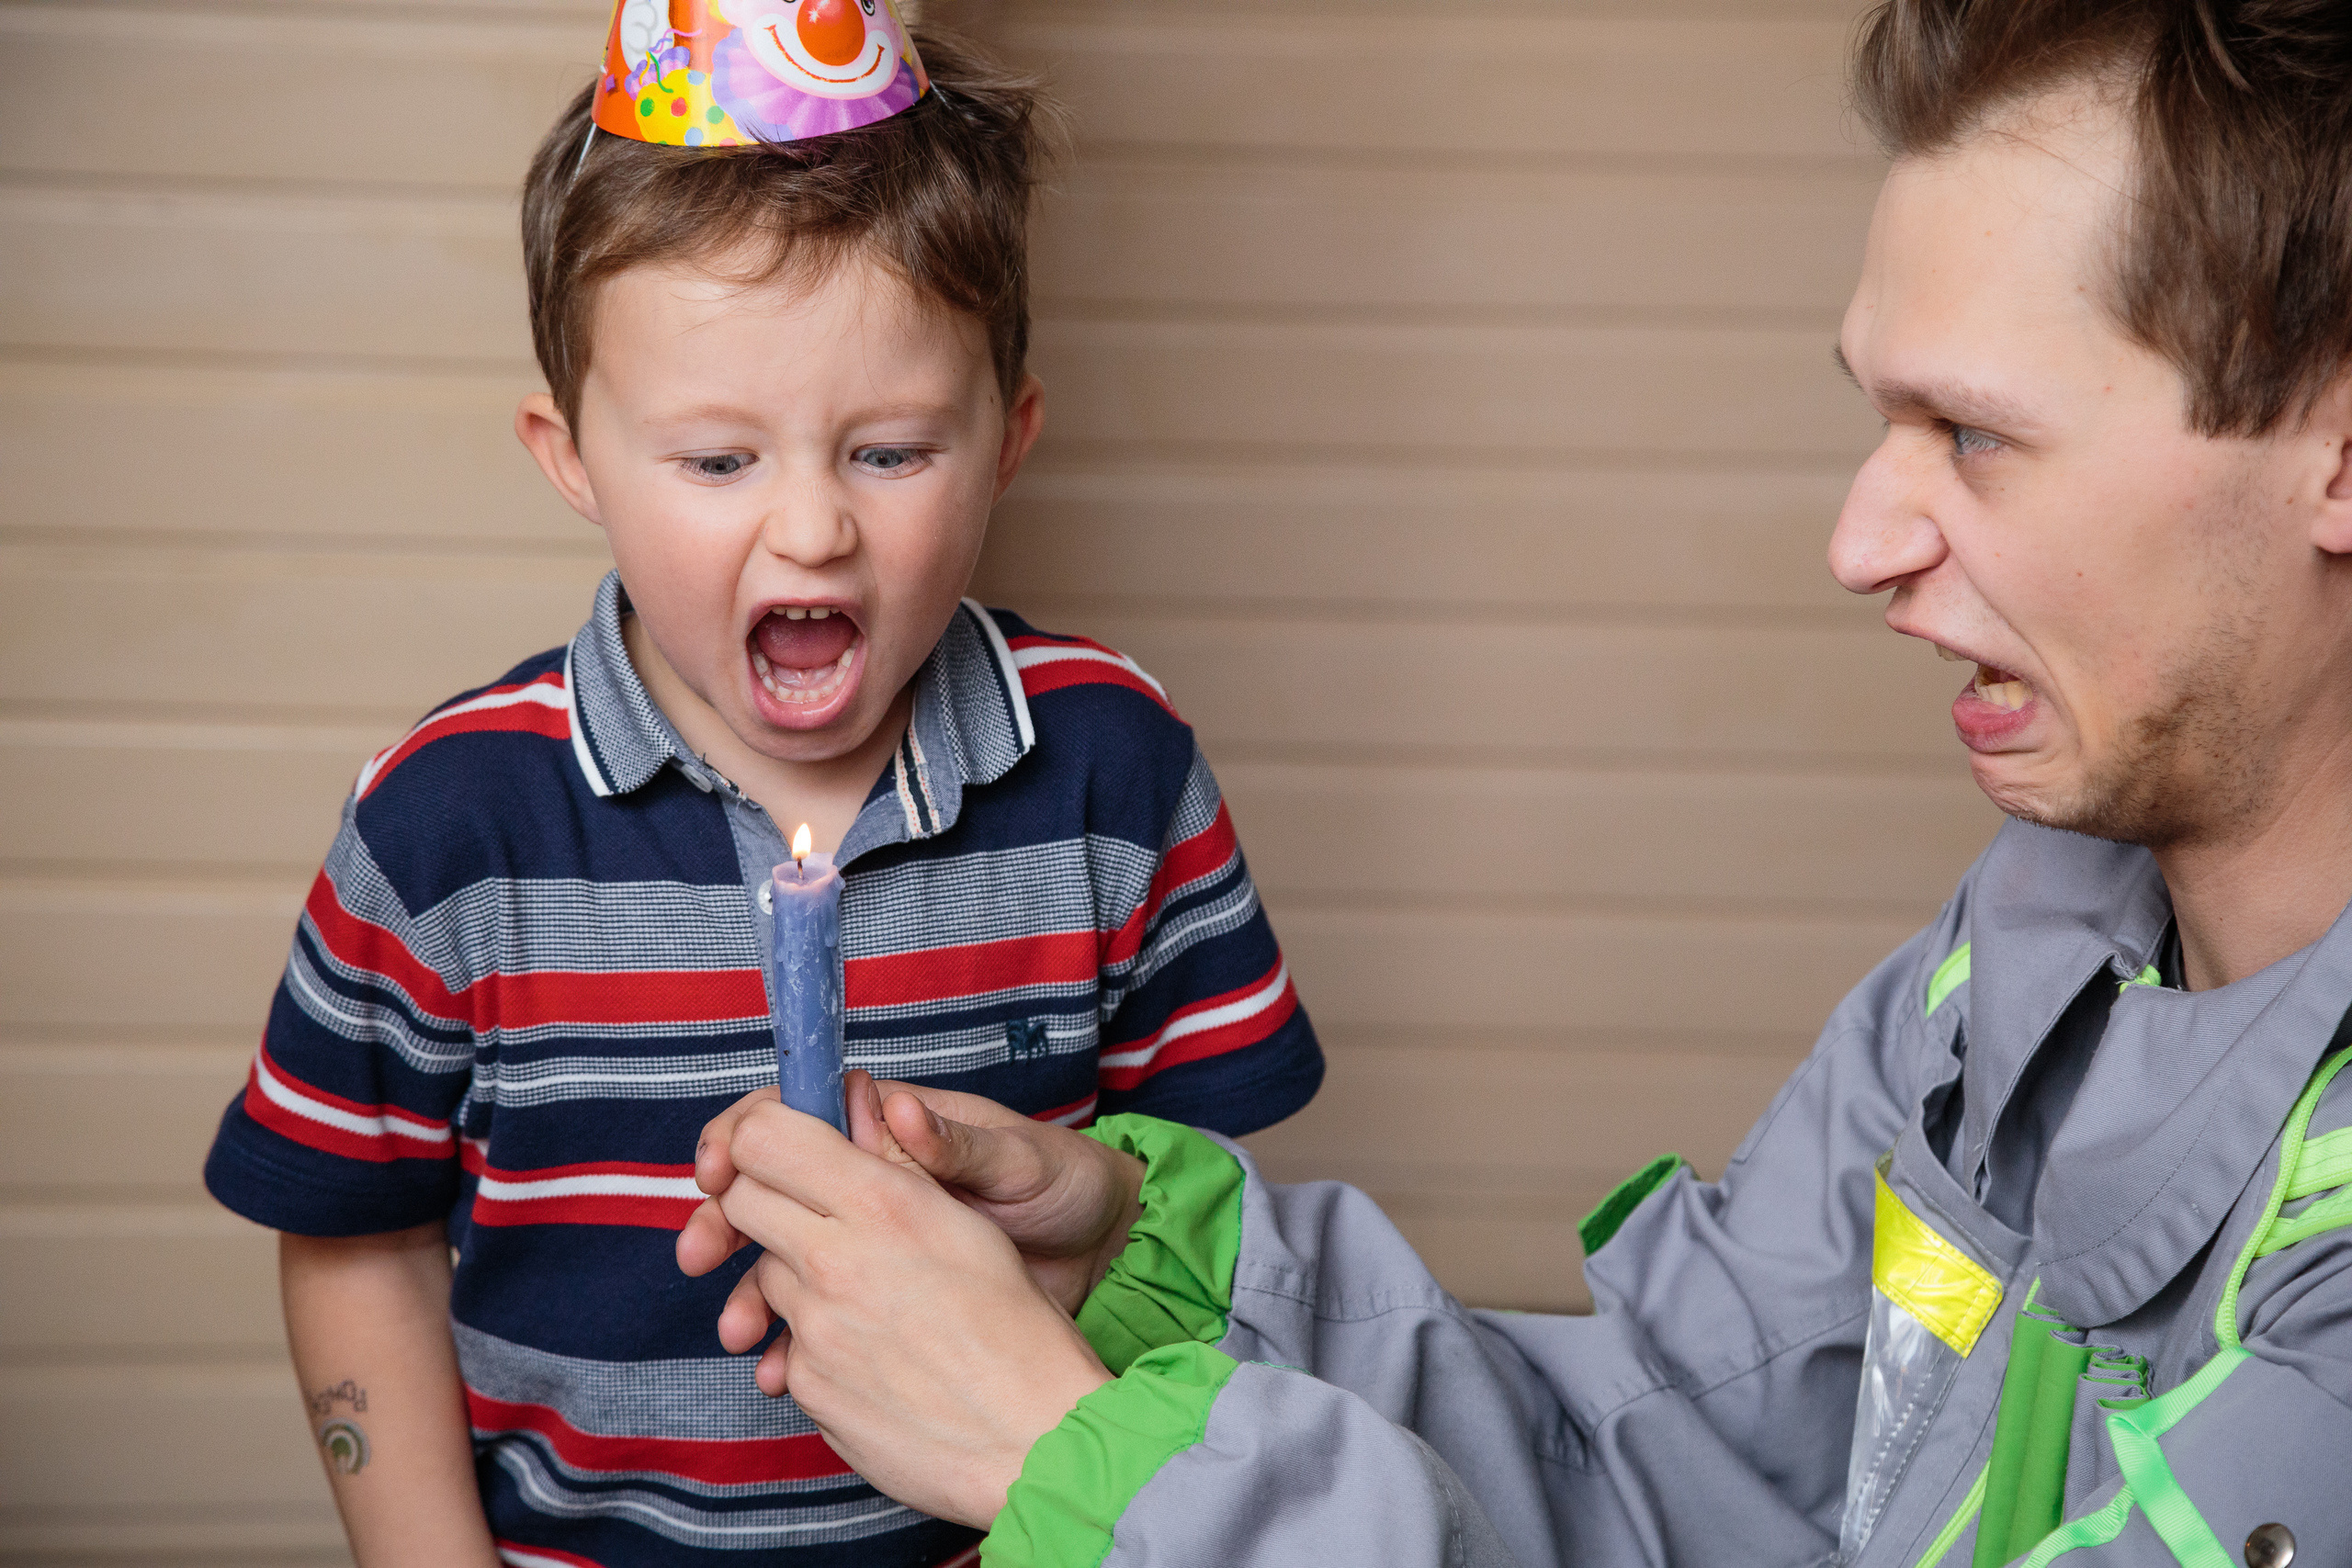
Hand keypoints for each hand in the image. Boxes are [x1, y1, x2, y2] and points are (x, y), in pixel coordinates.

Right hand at [679, 1072, 1144, 1316]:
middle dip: (723, 1218)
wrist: (1101, 1255)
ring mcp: (866, 1239)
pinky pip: (815, 1312)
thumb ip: (952, 1143)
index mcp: (886, 1129)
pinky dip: (790, 1341)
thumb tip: (895, 1106)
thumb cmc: (1060, 1185)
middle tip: (700, 1254)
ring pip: (780, 1257)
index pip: (792, 1118)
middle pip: (765, 1189)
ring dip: (748, 1290)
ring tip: (739, 1330)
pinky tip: (778, 1370)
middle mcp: (864, 1179)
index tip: (717, 1167)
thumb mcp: (1016, 1161)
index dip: (746, 1137)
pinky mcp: (878, 1292)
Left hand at [683, 1096, 1114, 1525]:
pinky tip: (877, 1354)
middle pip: (740, 1202)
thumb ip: (901, 1164)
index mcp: (882, 1203)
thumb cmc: (1022, 1328)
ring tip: (871, 1296)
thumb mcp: (966, 1221)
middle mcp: (833, 1260)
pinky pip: (791, 1347)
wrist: (1038, 1442)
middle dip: (763, 1200)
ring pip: (766, 1276)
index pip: (762, 1137)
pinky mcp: (810, 1388)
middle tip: (810, 1211)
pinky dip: (821, 1344)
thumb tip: (857, 1108)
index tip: (778, 1147)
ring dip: (798, 1276)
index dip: (761, 1137)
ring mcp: (814, 1330)